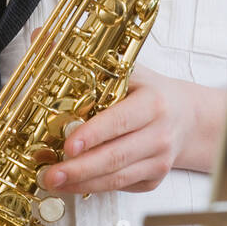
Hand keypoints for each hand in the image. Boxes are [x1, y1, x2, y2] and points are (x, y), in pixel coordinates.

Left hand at [29, 27, 197, 194]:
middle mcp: (159, 133)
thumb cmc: (148, 91)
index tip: (68, 145)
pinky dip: (95, 187)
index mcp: (152, 102)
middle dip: (79, 168)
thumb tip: (40, 38)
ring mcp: (159, 160)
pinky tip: (74, 184)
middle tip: (50, 173)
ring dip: (82, 182)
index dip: (94, 134)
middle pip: (116, 156)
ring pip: (117, 178)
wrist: (186, 116)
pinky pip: (121, 186)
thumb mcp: (125, 68)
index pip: (120, 120)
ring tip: (53, 182)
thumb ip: (82, 57)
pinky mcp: (154, 178)